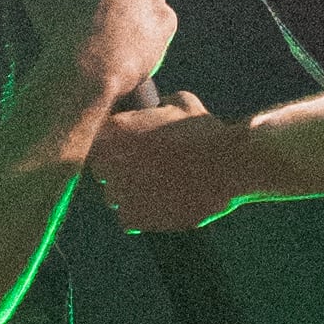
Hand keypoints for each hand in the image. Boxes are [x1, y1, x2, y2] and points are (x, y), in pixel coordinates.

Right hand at [14, 0, 174, 136]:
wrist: (87, 67)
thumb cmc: (61, 26)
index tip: (83, 4)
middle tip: (97, 21)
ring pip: (146, 3)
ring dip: (135, 15)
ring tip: (113, 38)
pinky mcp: (168, 23)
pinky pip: (160, 26)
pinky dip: (149, 34)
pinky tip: (130, 47)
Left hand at [91, 91, 254, 232]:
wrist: (227, 167)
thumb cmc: (207, 133)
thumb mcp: (183, 103)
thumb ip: (161, 103)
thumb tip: (158, 104)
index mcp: (116, 130)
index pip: (95, 140)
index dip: (112, 145)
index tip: (129, 149)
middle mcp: (110, 160)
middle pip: (101, 171)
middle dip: (118, 171)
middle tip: (145, 170)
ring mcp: (119, 191)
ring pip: (112, 197)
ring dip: (128, 195)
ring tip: (157, 190)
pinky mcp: (133, 217)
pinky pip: (126, 220)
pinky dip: (140, 217)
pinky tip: (159, 206)